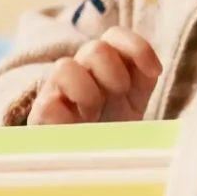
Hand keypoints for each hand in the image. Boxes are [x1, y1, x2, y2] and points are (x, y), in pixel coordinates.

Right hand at [28, 28, 161, 124]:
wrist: (90, 160)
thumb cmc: (114, 129)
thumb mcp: (136, 104)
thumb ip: (144, 81)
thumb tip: (154, 70)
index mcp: (106, 63)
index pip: (116, 35)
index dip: (137, 48)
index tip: (155, 72)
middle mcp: (81, 69)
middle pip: (96, 49)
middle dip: (114, 75)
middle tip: (118, 99)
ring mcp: (57, 89)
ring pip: (65, 67)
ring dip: (88, 94)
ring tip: (94, 117)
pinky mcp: (41, 114)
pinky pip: (49, 105)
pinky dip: (67, 119)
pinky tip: (77, 131)